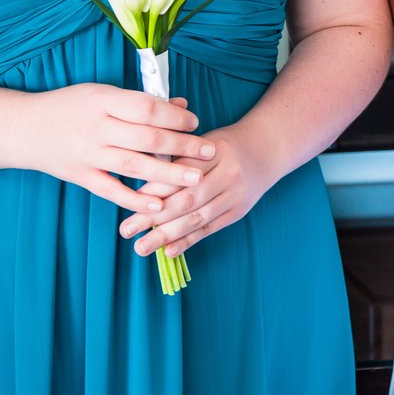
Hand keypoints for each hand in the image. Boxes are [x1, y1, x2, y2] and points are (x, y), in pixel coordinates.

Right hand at [20, 87, 212, 213]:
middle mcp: (96, 128)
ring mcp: (87, 154)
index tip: (195, 123)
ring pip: (133, 165)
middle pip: (146, 138)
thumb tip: (181, 103)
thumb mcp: (102, 93)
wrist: (24, 129)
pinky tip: (158, 204)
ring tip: (196, 179)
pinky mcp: (80, 177)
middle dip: (182, 146)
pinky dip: (135, 198)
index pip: (147, 108)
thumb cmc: (70, 106)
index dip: (175, 116)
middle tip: (208, 152)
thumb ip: (140, 101)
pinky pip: (111, 190)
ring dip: (168, 174)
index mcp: (103, 100)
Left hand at [118, 123, 279, 258]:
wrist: (267, 150)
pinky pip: (209, 229)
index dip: (156, 189)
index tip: (130, 201)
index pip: (181, 173)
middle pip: (187, 199)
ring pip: (197, 218)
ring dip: (167, 235)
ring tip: (141, 247)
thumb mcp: (204, 143)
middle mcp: (229, 174)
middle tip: (126, 229)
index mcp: (216, 150)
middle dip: (154, 217)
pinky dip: (188, 241)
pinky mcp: (237, 212)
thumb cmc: (225, 146)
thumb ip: (177, 159)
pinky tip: (168, 251)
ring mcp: (235, 196)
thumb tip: (142, 188)